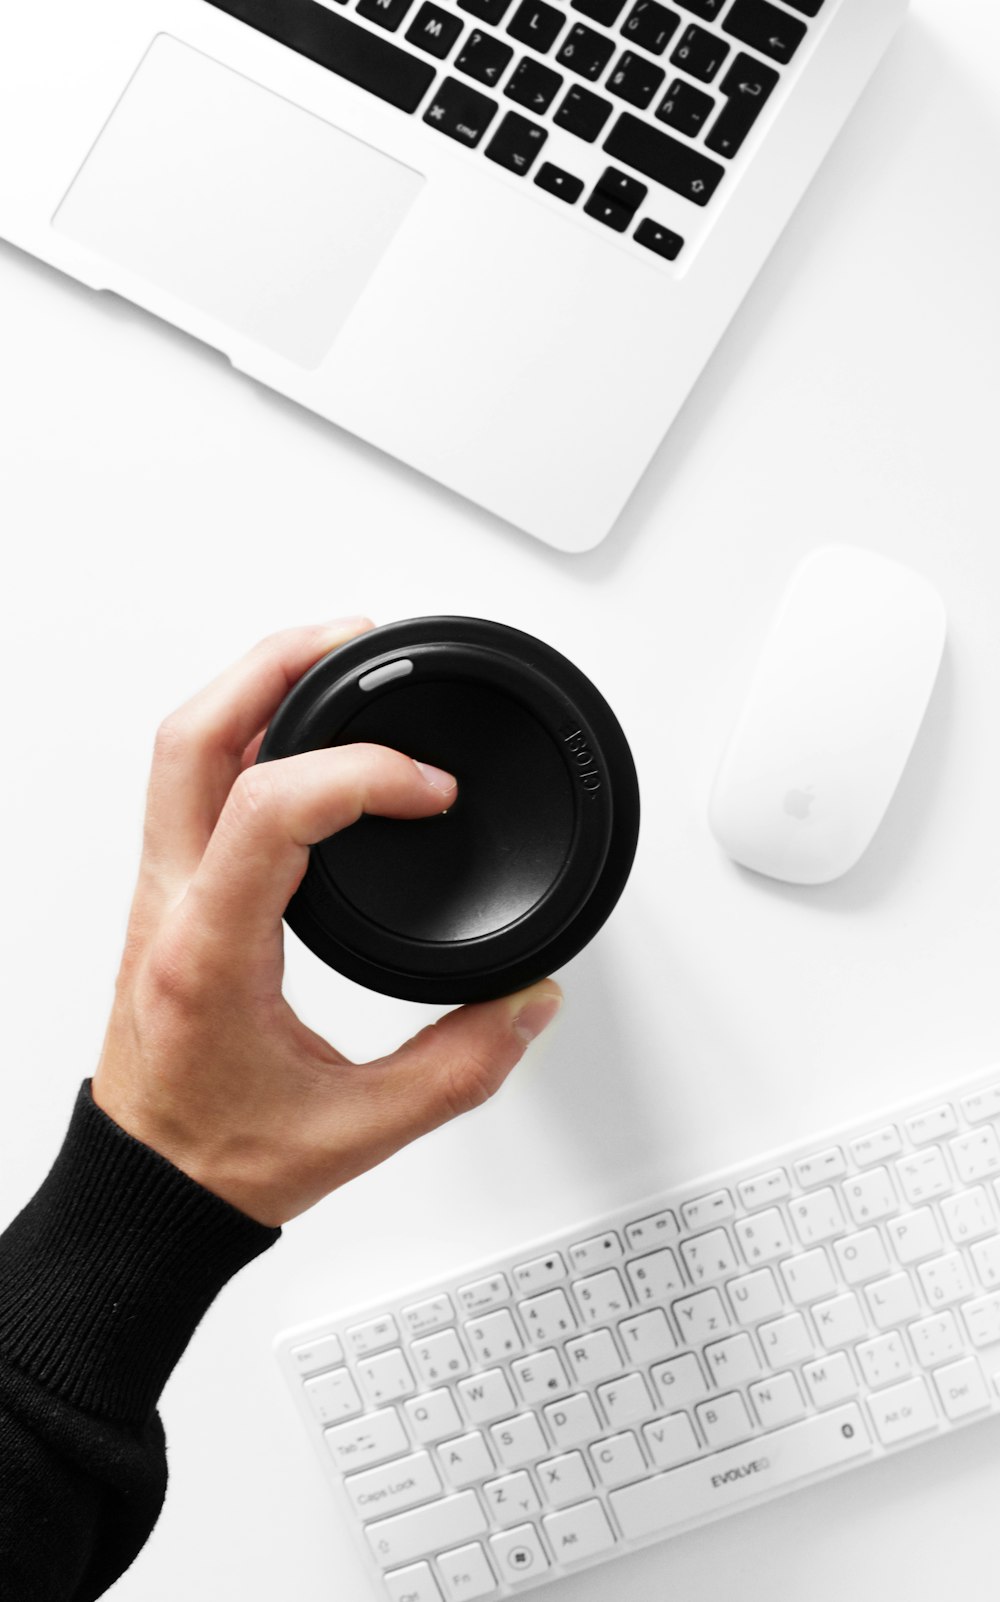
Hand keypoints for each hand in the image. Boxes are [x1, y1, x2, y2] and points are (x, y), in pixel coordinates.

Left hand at [92, 620, 561, 1226]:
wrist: (143, 1192)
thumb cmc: (219, 1162)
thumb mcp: (358, 1130)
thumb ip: (464, 1066)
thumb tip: (531, 1000)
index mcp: (208, 954)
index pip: (269, 809)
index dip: (364, 774)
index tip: (430, 790)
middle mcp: (169, 907)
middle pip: (194, 736)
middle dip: (279, 665)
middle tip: (362, 639)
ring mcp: (157, 893)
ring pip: (182, 747)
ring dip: (257, 686)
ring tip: (339, 662)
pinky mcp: (167, 895)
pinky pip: (191, 780)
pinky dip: (248, 731)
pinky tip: (303, 734)